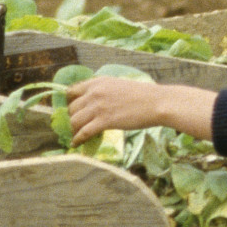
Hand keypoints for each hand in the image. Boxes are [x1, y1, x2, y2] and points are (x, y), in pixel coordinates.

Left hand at [65, 77, 216, 140]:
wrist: (156, 103)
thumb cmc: (143, 95)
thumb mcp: (119, 85)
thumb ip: (104, 91)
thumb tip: (95, 103)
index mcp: (98, 82)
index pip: (72, 91)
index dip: (70, 102)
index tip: (73, 111)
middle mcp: (95, 92)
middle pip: (71, 108)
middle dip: (73, 118)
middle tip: (78, 126)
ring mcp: (98, 106)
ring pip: (74, 121)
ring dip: (74, 130)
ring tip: (77, 136)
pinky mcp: (104, 121)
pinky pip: (83, 132)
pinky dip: (77, 140)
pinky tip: (76, 144)